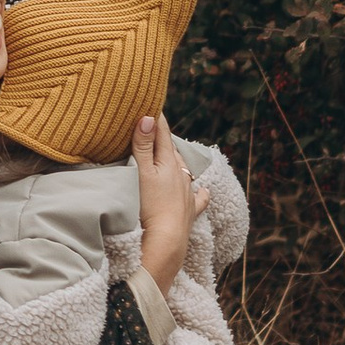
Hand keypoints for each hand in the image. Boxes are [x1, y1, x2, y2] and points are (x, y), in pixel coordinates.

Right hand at [132, 111, 192, 287]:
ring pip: (184, 171)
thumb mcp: (142, 173)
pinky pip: (198, 198)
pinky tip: (202, 191)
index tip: (151, 102)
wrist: (166, 242)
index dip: (156, 118)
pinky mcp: (189, 212)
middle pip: (173, 151)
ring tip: (170, 156)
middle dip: (164, 139)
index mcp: (169, 162)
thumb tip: (148, 117)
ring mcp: (187, 194)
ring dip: (176, 162)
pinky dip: (198, 192)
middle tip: (155, 128)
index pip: (163, 134)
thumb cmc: (149, 206)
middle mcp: (182, 175)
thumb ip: (143, 146)